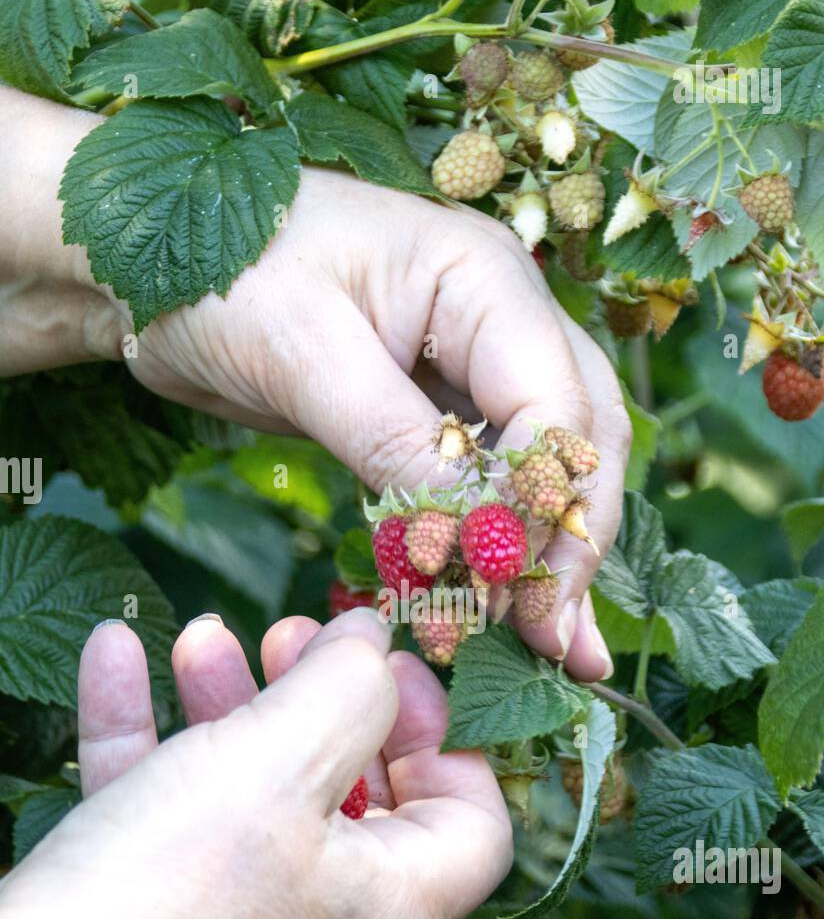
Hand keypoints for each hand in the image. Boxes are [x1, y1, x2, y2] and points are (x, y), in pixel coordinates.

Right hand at [0, 608, 510, 918]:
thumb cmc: (170, 884)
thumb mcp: (281, 757)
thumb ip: (350, 687)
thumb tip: (375, 642)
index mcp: (386, 909)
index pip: (471, 828)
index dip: (445, 737)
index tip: (390, 674)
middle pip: (356, 801)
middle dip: (322, 703)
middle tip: (292, 638)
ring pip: (258, 804)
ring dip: (234, 709)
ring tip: (202, 638)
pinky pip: (173, 826)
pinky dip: (153, 742)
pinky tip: (115, 657)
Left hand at [1, 89, 629, 680]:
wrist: (149, 266)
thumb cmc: (219, 270)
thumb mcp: (302, 351)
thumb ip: (391, 436)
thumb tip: (471, 532)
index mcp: (484, 279)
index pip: (555, 402)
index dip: (543, 503)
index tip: (509, 589)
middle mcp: (500, 321)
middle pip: (578, 440)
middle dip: (571, 541)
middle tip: (558, 642)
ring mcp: (471, 368)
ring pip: (545, 471)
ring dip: (550, 558)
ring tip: (560, 652)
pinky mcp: (433, 415)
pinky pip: (487, 487)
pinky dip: (495, 550)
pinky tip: (502, 612)